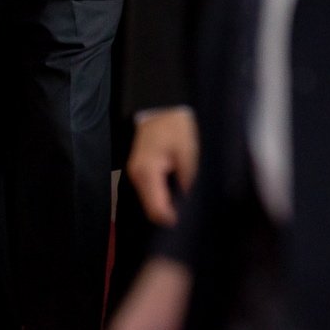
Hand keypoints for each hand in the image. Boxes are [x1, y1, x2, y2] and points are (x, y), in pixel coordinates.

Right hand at [127, 107, 200, 226]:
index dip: (175, 220)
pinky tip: (178, 193)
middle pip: (152, 210)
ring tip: (188, 204)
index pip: (157, 210)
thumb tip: (191, 204)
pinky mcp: (140, 173)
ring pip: (151, 203)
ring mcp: (136, 175)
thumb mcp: (189, 152)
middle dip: (172, 215)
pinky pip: (151, 193)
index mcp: (147, 172)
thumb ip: (189, 179)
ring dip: (169, 206)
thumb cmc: (176, 127)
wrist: (162, 109)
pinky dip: (164, 198)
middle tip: (193, 214)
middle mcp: (136, 177)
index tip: (193, 220)